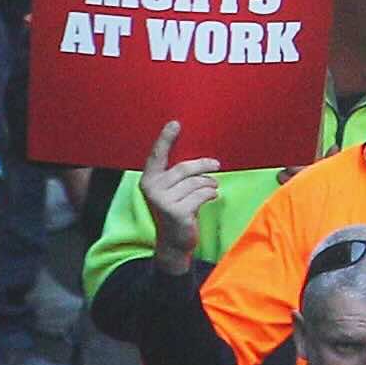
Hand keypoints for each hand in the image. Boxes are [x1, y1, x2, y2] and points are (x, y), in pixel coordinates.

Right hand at [137, 122, 219, 248]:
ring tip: (211, 187)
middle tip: (217, 165)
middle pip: (185, 168)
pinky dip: (211, 194)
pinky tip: (210, 198)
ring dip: (209, 183)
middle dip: (204, 165)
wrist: (174, 241)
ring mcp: (162, 201)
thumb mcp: (173, 189)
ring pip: (197, 182)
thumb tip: (200, 155)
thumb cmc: (178, 208)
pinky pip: (202, 194)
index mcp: (149, 179)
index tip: (175, 123)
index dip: (165, 139)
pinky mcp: (176, 212)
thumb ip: (178, 173)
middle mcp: (152, 189)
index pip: (157, 156)